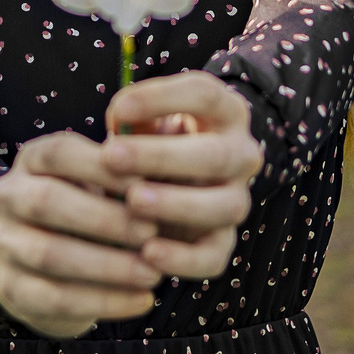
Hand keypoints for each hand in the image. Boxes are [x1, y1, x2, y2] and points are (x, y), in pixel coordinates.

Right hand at [0, 130, 164, 338]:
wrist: (63, 267)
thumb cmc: (103, 208)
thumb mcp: (117, 182)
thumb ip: (141, 159)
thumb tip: (179, 126)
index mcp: (33, 159)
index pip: (59, 153)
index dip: (102, 167)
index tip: (146, 183)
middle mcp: (8, 195)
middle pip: (47, 201)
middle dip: (104, 218)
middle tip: (153, 233)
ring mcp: (4, 243)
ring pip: (49, 254)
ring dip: (107, 266)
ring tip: (153, 273)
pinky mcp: (9, 288)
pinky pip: (52, 298)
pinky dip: (103, 301)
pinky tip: (142, 301)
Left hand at [100, 71, 261, 282]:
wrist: (162, 190)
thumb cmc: (148, 147)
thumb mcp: (141, 126)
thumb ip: (131, 120)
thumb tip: (119, 120)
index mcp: (223, 113)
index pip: (205, 94)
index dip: (162, 98)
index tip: (117, 109)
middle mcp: (241, 154)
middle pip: (216, 154)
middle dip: (162, 156)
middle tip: (112, 157)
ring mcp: (237, 199)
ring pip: (224, 206)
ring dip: (177, 204)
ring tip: (132, 202)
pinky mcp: (224, 242)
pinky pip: (214, 256)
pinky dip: (183, 259)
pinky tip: (147, 253)